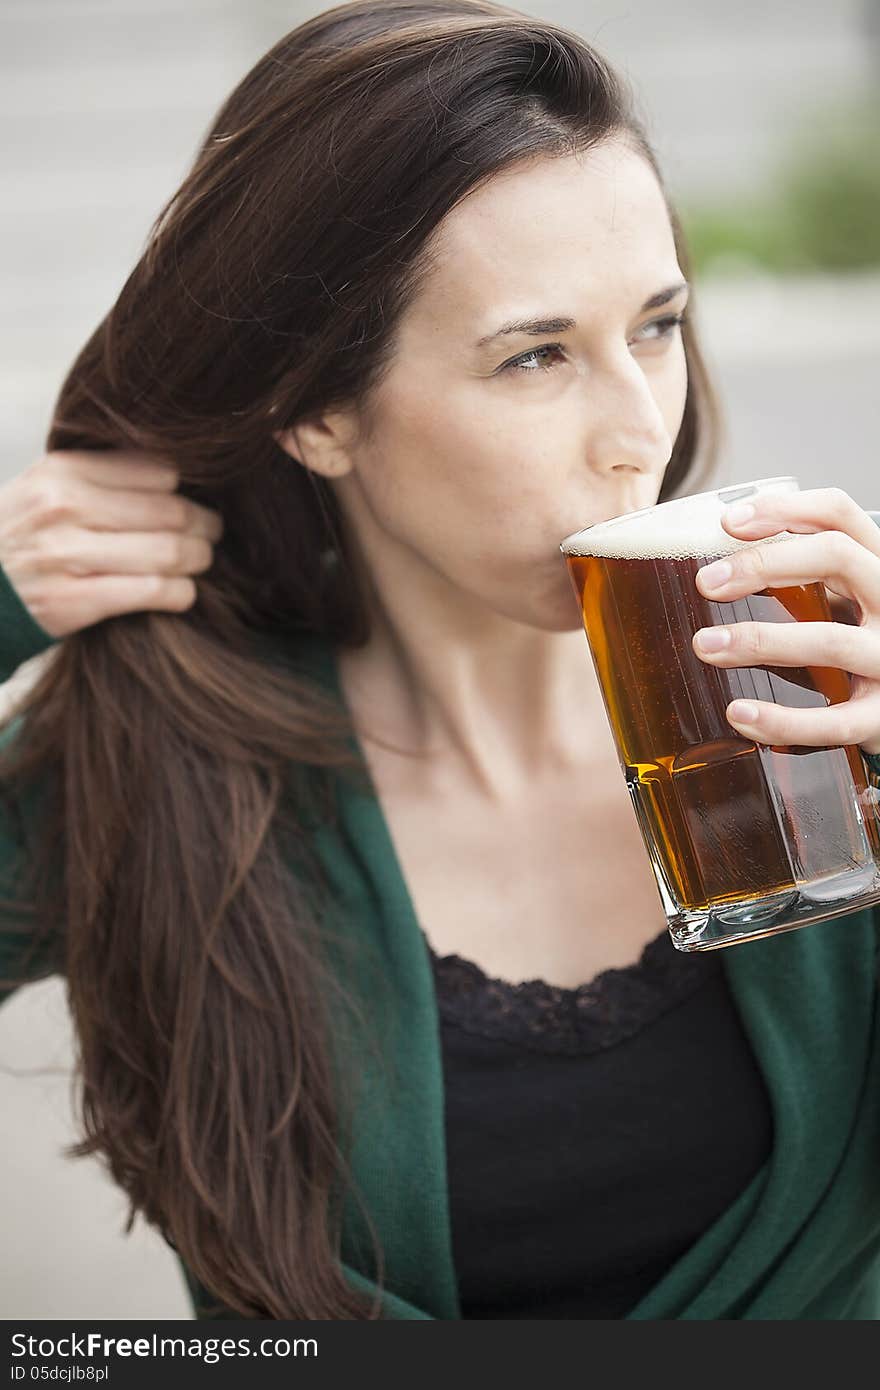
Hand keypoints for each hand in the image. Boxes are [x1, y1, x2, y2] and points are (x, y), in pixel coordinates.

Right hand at [0, 450, 223, 637]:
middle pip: (169, 511)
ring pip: (167, 551)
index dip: (186, 489)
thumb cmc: (17, 540)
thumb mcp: (41, 490)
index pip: (155, 471)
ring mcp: (66, 556)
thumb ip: (96, 476)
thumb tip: (173, 474)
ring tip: (201, 561)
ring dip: (198, 559)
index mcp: (61, 472)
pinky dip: (180, 593)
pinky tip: (183, 593)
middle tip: (212, 534)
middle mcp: (63, 508)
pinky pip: (151, 592)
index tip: (194, 500)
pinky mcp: (72, 602)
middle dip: (203, 525)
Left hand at [691, 487, 879, 756]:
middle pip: (837, 557)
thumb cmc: (861, 648)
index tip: (729, 523)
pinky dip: (783, 720)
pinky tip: (740, 713)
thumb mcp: (843, 601)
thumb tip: (718, 570)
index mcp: (877, 567)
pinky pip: (835, 721)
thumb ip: (802, 582)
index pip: (839, 514)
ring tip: (705, 646)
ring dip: (761, 641)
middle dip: (764, 564)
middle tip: (706, 583)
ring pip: (832, 640)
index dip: (784, 510)